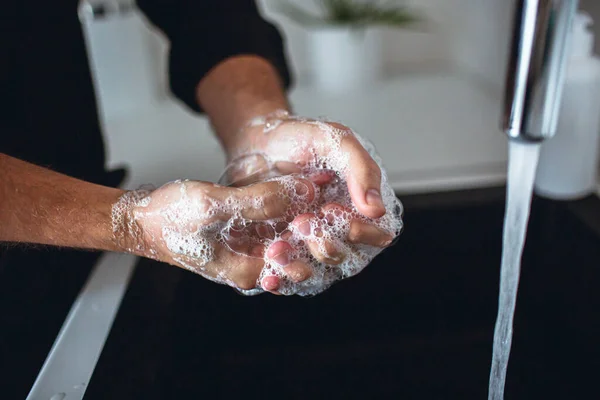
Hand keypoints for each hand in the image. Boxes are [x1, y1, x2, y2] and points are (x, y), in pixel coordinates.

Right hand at [113, 178, 316, 291]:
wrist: (141, 218)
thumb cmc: (168, 217)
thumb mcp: (214, 205)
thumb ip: (259, 200)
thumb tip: (303, 191)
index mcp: (248, 271)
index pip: (300, 261)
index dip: (319, 233)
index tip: (330, 207)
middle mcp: (254, 266)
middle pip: (300, 250)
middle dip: (318, 223)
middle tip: (333, 196)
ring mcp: (251, 251)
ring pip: (291, 233)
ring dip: (307, 210)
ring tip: (323, 184)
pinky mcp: (247, 235)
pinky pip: (277, 222)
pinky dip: (291, 205)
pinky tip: (304, 183)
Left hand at [225, 111, 397, 266]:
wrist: (256, 141)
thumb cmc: (300, 138)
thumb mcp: (335, 140)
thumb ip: (361, 169)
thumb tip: (377, 210)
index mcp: (362, 207)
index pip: (378, 235)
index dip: (361, 232)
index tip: (331, 210)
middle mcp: (341, 231)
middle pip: (349, 260)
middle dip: (327, 247)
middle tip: (301, 222)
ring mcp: (313, 245)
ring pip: (319, 274)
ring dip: (302, 268)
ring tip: (278, 249)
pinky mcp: (286, 253)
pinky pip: (289, 277)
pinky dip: (280, 279)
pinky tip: (269, 274)